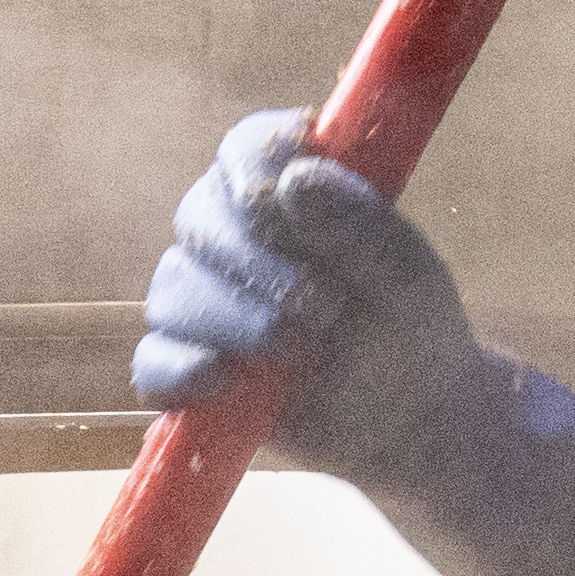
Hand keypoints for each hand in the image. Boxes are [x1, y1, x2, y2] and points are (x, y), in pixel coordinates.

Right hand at [130, 111, 574, 575]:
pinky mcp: (194, 370)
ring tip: (297, 353)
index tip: (277, 185)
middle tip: (320, 307)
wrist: (420, 426)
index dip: (253, 159)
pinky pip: (155, 363)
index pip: (245, 149)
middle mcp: (238, 240)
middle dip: (251, 260)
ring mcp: (209, 306)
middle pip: (199, 218)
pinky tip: (225, 383)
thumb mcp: (410, 279)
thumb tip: (289, 181)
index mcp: (290, 193)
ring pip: (174, 291)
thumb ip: (359, 226)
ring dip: (229, 319)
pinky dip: (180, 372)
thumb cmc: (417, 335)